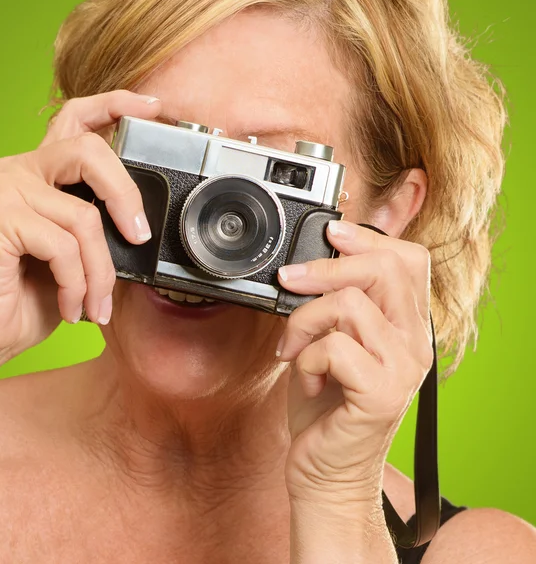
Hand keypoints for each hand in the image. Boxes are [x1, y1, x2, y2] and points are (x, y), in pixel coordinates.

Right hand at [0, 90, 160, 365]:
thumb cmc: (29, 295)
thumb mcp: (80, 255)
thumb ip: (102, 228)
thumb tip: (141, 226)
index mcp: (44, 173)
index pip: (78, 118)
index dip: (117, 104)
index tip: (154, 107)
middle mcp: (21, 170)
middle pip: (91, 152)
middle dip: (126, 198)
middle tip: (138, 237)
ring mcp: (6, 188)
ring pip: (85, 215)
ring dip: (100, 271)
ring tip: (95, 302)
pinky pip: (63, 244)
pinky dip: (77, 283)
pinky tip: (71, 305)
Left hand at [277, 220, 432, 504]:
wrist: (324, 469)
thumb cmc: (324, 404)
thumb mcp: (328, 341)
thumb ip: (333, 303)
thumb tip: (313, 261)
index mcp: (405, 326)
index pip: (408, 260)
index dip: (368, 238)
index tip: (331, 233)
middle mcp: (414, 344)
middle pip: (384, 269)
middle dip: (326, 267)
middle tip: (289, 280)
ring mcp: (402, 369)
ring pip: (350, 304)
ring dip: (304, 321)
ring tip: (294, 348)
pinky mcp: (381, 394)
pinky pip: (334, 347)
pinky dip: (306, 358)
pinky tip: (308, 378)